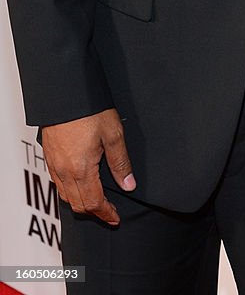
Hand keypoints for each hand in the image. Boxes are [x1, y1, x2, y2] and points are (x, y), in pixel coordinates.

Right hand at [41, 108, 135, 224]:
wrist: (66, 92)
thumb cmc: (90, 110)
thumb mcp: (113, 134)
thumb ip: (121, 162)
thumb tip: (129, 185)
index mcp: (81, 169)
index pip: (93, 202)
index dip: (106, 213)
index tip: (115, 218)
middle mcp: (64, 171)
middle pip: (77, 204)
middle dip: (94, 212)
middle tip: (109, 213)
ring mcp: (54, 164)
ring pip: (65, 196)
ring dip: (81, 203)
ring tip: (97, 202)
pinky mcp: (49, 155)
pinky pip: (57, 183)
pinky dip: (69, 191)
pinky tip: (80, 184)